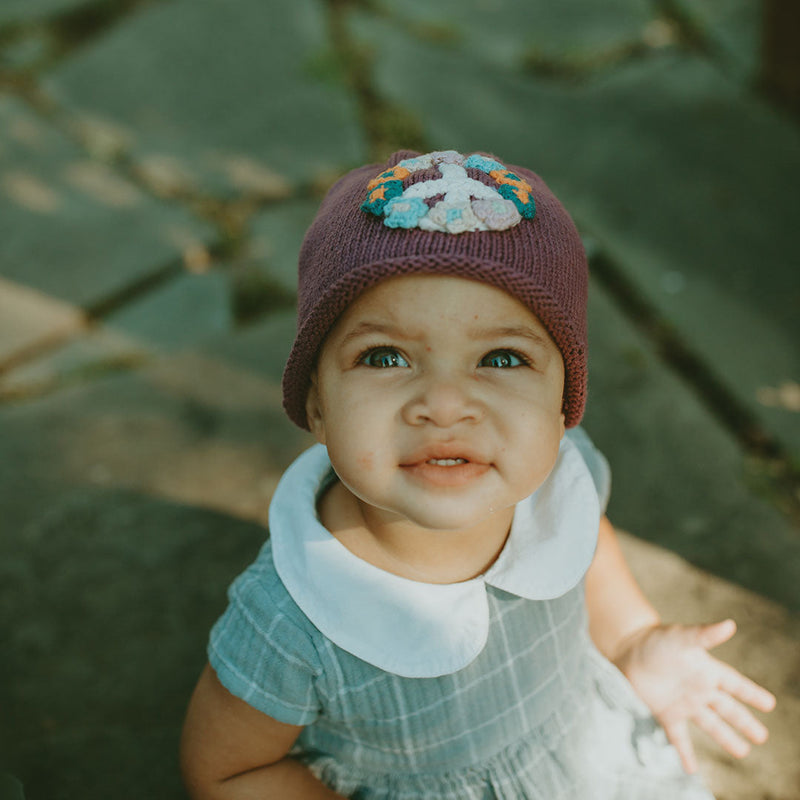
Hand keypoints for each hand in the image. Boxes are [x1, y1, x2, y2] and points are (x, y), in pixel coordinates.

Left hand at [612, 619, 775, 773]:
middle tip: (762, 737)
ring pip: (710, 724)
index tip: (770, 704)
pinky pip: (678, 737)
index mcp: (706, 670)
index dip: (752, 694)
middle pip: (727, 709)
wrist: (626, 648)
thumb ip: (705, 634)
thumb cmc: (656, 639)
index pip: (735, 685)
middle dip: (744, 722)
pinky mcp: (665, 713)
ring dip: (726, 738)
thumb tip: (730, 625)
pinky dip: (685, 753)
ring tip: (742, 752)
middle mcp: (698, 689)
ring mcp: (683, 703)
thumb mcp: (682, 637)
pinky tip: (691, 769)